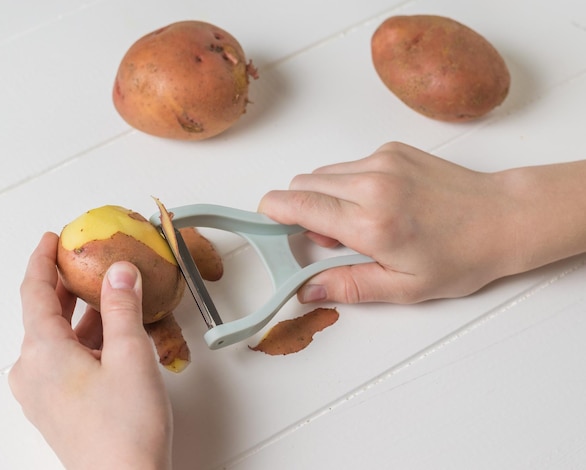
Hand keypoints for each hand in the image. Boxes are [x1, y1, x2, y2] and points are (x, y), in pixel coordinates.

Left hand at [9, 232, 172, 469]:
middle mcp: (33, 371)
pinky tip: (110, 334)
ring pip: (56, 338)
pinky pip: (64, 360)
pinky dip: (83, 340)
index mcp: (43, 352)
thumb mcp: (130, 355)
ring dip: (79, 314)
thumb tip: (119, 271)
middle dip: (63, 284)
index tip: (53, 238)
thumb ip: (122, 307)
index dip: (42, 260)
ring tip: (107, 293)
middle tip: (83, 260)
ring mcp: (42, 393)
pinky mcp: (57, 407)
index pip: (35, 292)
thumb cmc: (125, 426)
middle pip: (43, 314)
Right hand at [259, 142, 518, 303]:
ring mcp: (382, 161)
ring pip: (323, 173)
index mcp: (371, 223)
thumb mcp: (404, 288)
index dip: (271, 213)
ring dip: (325, 197)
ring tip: (358, 223)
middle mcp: (372, 184)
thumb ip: (348, 287)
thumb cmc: (461, 256)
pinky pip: (349, 165)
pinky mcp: (392, 150)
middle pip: (302, 184)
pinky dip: (348, 184)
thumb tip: (307, 290)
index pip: (297, 205)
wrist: (502, 218)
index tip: (266, 224)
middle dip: (300, 210)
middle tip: (328, 239)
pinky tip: (378, 203)